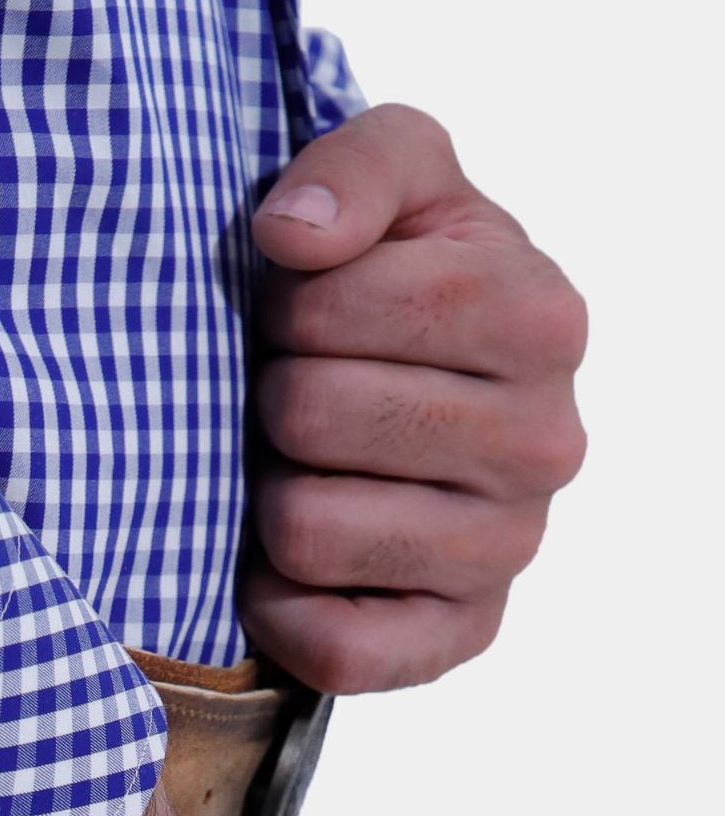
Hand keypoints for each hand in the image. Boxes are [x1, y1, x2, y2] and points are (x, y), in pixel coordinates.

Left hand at [245, 103, 586, 690]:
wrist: (403, 399)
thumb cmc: (392, 284)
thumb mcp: (395, 182)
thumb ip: (357, 166)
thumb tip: (296, 236)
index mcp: (541, 317)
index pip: (342, 305)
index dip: (289, 304)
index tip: (305, 310)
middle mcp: (548, 442)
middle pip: (313, 415)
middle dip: (274, 398)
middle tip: (295, 396)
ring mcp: (509, 550)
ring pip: (308, 530)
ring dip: (267, 496)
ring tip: (299, 469)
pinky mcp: (459, 639)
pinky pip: (336, 648)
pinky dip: (280, 609)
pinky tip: (291, 563)